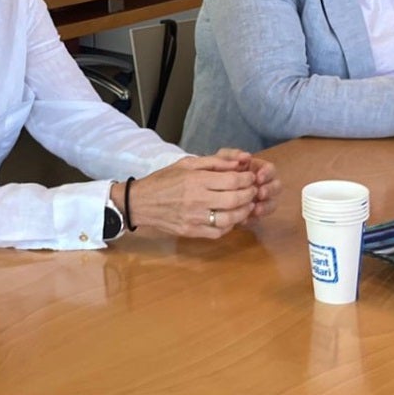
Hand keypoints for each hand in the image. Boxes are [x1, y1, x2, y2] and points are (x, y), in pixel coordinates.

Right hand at [121, 155, 260, 238]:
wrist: (140, 202)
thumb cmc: (164, 180)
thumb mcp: (187, 164)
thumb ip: (214, 162)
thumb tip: (239, 162)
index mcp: (196, 180)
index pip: (232, 181)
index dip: (247, 180)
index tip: (251, 178)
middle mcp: (197, 200)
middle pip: (234, 200)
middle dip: (250, 195)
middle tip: (253, 191)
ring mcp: (194, 218)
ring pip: (229, 219)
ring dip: (243, 212)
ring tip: (247, 205)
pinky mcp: (191, 232)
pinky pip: (217, 232)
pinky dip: (229, 227)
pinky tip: (231, 219)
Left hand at [212, 148, 281, 220]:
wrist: (204, 191)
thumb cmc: (214, 171)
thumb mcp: (219, 160)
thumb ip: (232, 155)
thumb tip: (247, 156)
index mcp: (257, 169)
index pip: (270, 169)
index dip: (267, 173)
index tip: (258, 177)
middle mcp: (262, 185)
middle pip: (276, 187)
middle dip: (270, 190)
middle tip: (260, 193)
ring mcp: (259, 201)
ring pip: (271, 204)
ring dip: (266, 207)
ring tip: (256, 209)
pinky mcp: (252, 215)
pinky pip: (258, 219)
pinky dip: (252, 220)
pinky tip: (243, 220)